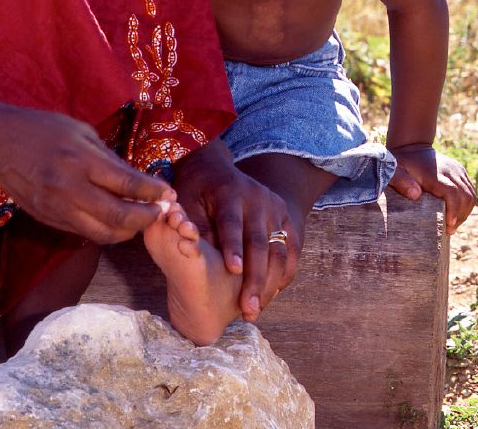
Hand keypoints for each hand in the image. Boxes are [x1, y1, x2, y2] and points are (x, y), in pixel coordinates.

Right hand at [0, 106, 173, 243]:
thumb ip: (107, 157)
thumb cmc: (41, 128)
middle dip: (147, 218)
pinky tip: (115, 219)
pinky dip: (105, 230)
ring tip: (141, 218)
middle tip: (161, 211)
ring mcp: (57, 209)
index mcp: (80, 160)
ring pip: (104, 234)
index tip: (168, 193)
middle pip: (119, 218)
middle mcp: (70, 189)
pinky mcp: (48, 220)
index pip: (127, 185)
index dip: (153, 192)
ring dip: (128, 231)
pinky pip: (84, 232)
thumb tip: (135, 180)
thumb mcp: (80, 131)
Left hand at [173, 141, 297, 320]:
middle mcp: (256, 198)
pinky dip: (285, 273)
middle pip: (259, 242)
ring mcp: (274, 207)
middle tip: (248, 309)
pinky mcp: (285, 216)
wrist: (214, 167)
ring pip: (279, 249)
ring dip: (271, 283)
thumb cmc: (195, 190)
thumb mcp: (187, 201)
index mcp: (229, 192)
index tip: (233, 271)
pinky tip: (272, 294)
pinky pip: (291, 249)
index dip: (233, 246)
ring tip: (257, 310)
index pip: (232, 222)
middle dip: (255, 278)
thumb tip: (195, 253)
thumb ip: (192, 226)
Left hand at [388, 144, 477, 232]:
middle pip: (465, 196)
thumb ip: (401, 182)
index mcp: (434, 173)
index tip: (449, 225)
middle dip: (460, 216)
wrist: (412, 145)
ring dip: (465, 212)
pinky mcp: (461, 171)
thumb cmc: (401, 162)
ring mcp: (457, 170)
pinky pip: (470, 190)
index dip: (453, 210)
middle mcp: (450, 170)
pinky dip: (466, 204)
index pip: (452, 193)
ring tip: (454, 223)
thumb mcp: (394, 170)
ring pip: (471, 195)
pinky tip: (457, 213)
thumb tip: (416, 195)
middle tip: (450, 229)